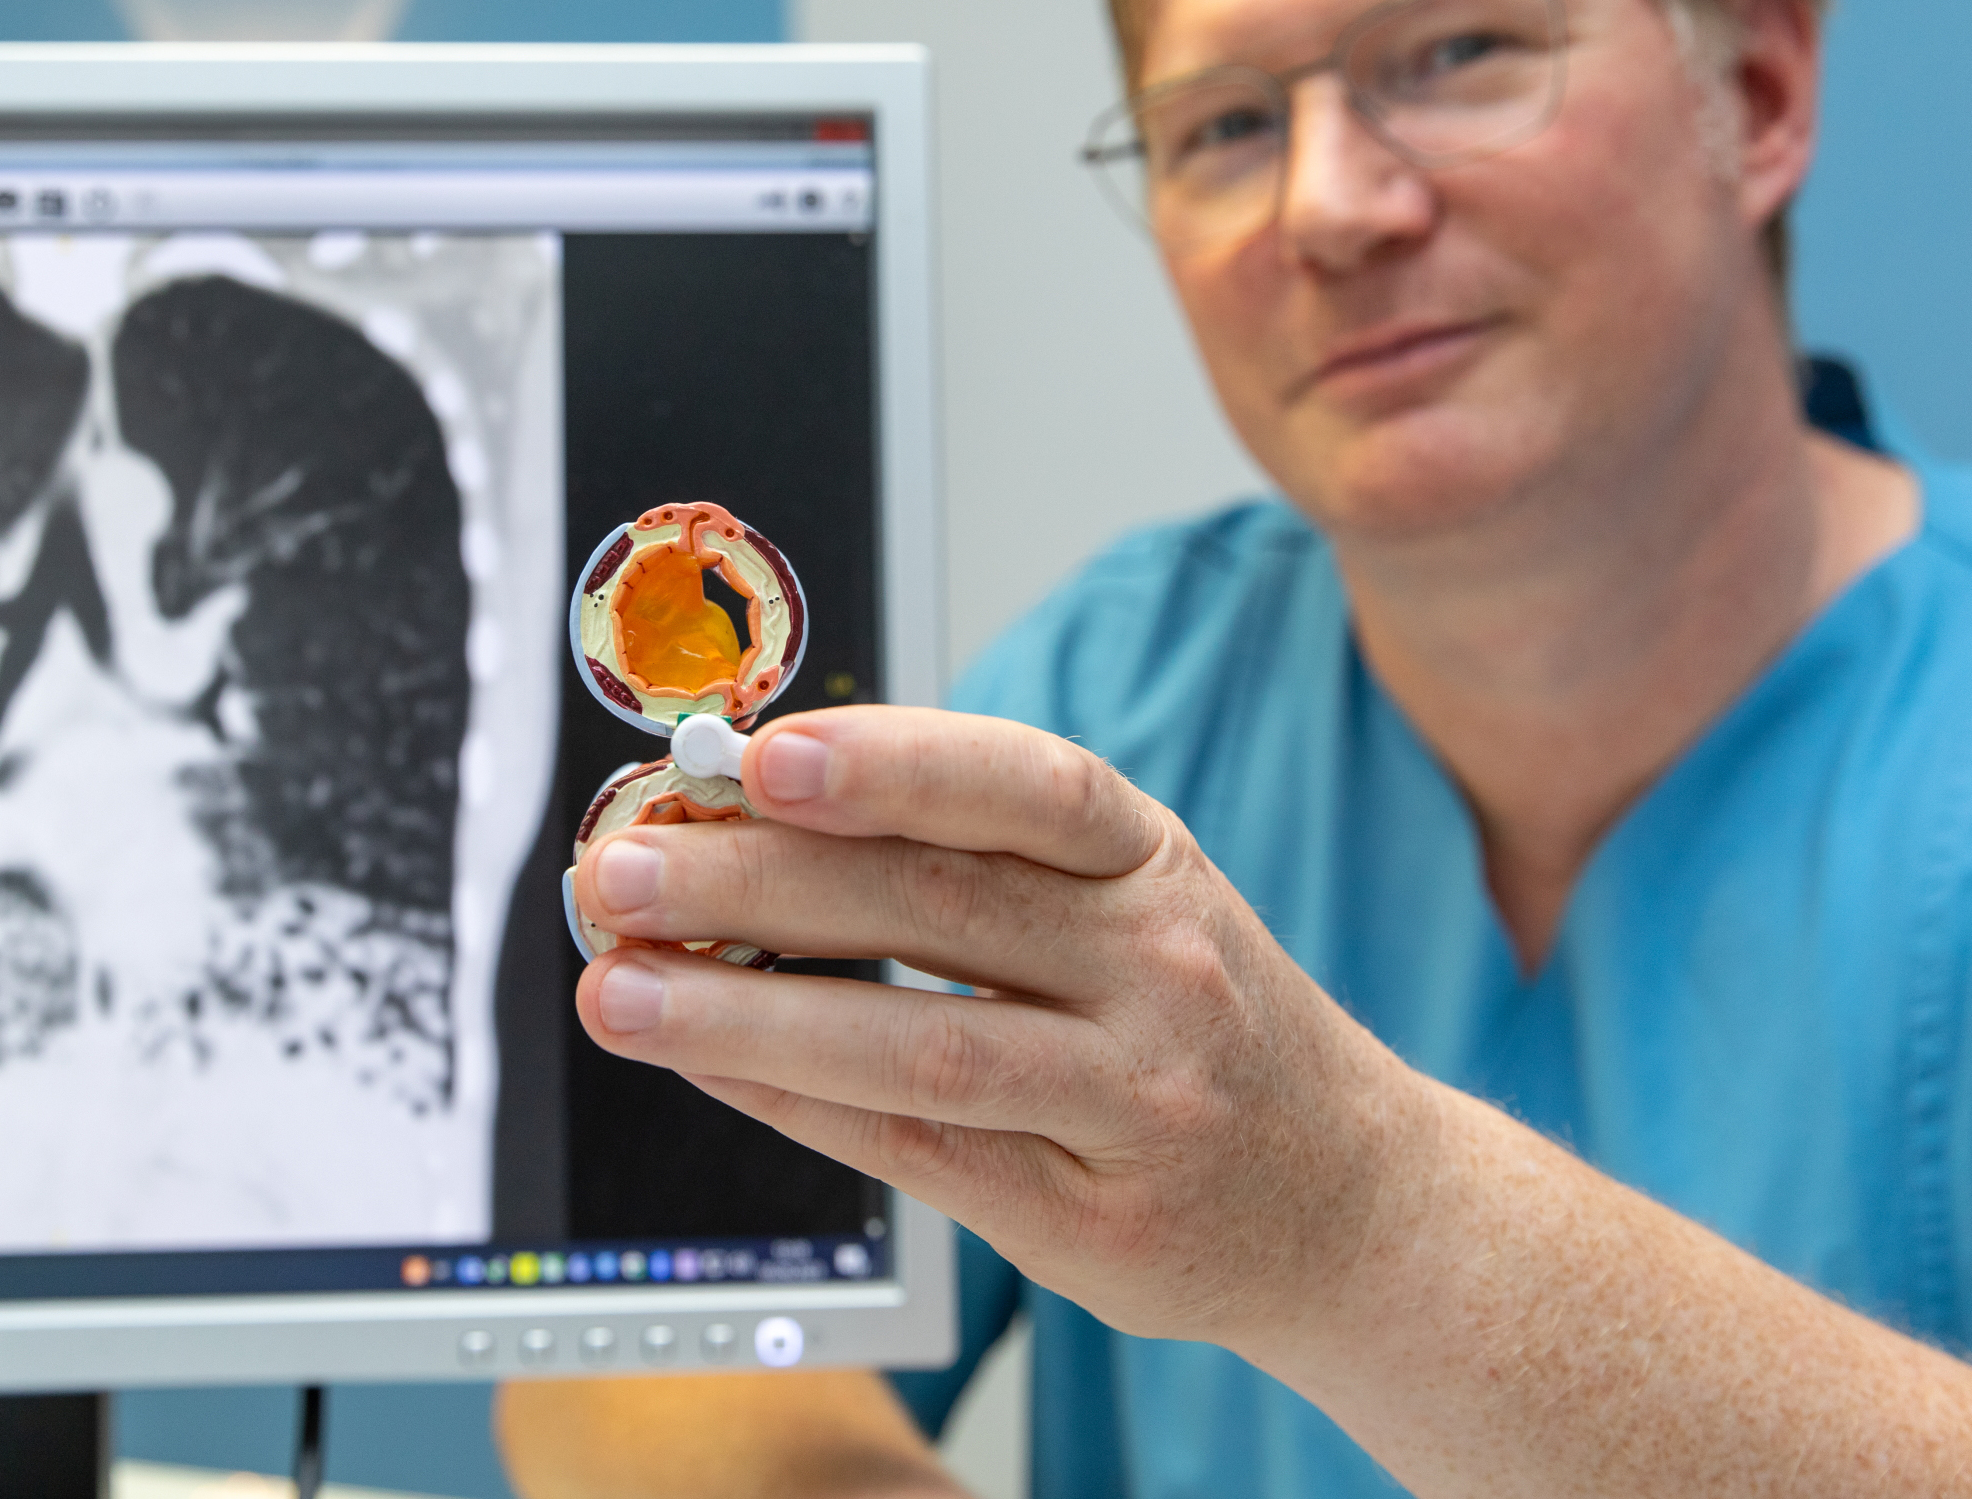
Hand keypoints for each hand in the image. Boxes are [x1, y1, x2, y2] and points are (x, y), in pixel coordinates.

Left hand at [569, 706, 1424, 1352]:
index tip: (757, 755)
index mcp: (1152, 863)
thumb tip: (748, 816)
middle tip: (619, 868)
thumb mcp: (1127, 905)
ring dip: (746, 1010)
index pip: (1024, 786)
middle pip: (939, 907)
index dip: (890, 763)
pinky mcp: (1092, 1216)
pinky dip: (793, 1101)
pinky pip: (919, 1149)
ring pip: (919, 1044)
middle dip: (757, 882)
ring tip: (620, 988)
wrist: (1352, 1199)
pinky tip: (707, 1060)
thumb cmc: (1196, 1022)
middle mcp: (1158, 970)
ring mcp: (1135, 1100)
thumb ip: (972, 862)